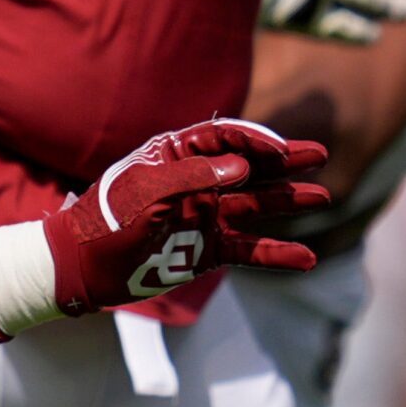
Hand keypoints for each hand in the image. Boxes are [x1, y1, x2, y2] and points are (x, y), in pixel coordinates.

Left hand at [38, 119, 327, 314]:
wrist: (82, 268)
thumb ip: (192, 176)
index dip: (253, 140)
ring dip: (288, 200)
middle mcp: (193, 182)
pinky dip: (276, 253)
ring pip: (254, 204)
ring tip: (323, 196)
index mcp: (172, 157)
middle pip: (247, 166)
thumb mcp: (145, 193)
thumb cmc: (106, 222)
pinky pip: (248, 248)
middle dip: (282, 161)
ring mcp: (202, 216)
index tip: (281, 151)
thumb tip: (241, 166)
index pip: (222, 138)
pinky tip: (306, 258)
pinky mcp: (205, 249)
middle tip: (319, 155)